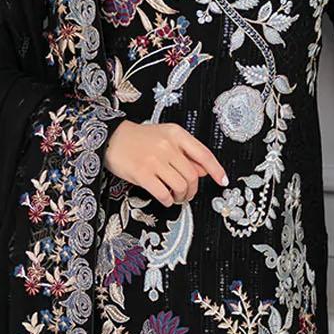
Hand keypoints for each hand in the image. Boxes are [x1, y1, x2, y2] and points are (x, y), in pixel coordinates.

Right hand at [103, 119, 227, 206]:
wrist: (111, 138)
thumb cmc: (139, 139)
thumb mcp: (165, 138)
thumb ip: (185, 153)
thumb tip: (204, 171)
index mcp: (176, 134)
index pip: (203, 154)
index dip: (216, 170)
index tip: (222, 181)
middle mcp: (167, 146)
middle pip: (192, 175)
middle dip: (192, 190)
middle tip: (187, 194)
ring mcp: (154, 160)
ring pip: (180, 186)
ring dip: (181, 196)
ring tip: (175, 196)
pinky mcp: (142, 173)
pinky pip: (163, 193)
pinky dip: (167, 200)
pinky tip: (165, 198)